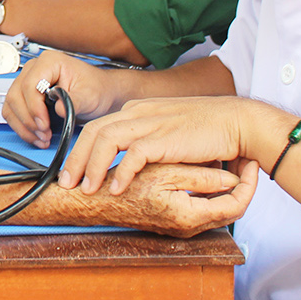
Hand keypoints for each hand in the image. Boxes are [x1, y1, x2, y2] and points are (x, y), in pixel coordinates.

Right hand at [3, 50, 121, 147]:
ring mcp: (28, 82)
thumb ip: (75, 101)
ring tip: (41, 138)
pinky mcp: (26, 97)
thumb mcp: (90, 95)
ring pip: (11, 105)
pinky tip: (36, 136)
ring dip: (24, 126)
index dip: (34, 107)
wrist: (100, 94)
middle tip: (44, 134)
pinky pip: (13, 113)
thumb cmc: (96, 89)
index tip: (44, 124)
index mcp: (50, 62)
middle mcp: (35, 70)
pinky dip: (22, 128)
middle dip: (28, 120)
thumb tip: (58, 109)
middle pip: (16, 96)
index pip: (30, 84)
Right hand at [59, 159, 258, 237]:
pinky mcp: (173, 218)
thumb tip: (231, 181)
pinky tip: (207, 170)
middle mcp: (188, 225)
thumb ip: (201, 179)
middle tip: (248, 160)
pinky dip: (210, 190)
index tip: (251, 163)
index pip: (236, 205)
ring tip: (232, 162)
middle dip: (243, 185)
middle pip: (231, 209)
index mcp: (190, 215)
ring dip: (227, 187)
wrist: (94, 204)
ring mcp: (181, 224)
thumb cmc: (125, 189)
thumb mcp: (166, 175)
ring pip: (217, 207)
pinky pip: (202, 205)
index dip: (248, 184)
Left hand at [60, 96, 290, 196]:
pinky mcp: (165, 137)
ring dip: (90, 166)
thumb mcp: (168, 132)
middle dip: (74, 159)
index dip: (79, 150)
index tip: (70, 171)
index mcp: (138, 111)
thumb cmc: (206, 130)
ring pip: (105, 140)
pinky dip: (121, 172)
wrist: (237, 122)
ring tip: (84, 188)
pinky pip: (133, 154)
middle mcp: (139, 113)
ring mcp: (151, 122)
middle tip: (64, 183)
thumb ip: (146, 142)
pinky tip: (116, 188)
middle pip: (92, 132)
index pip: (97, 127)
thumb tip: (128, 163)